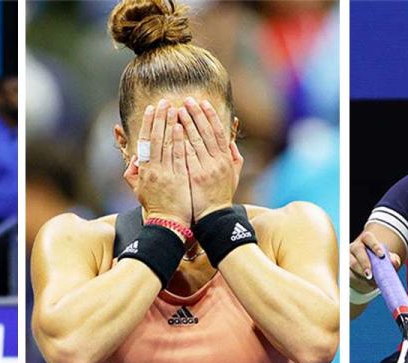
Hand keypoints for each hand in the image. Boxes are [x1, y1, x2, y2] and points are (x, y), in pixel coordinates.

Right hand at [124, 99, 191, 226]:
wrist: (168, 224)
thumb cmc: (156, 207)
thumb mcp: (139, 191)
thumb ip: (133, 174)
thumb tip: (134, 159)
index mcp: (144, 171)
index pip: (145, 142)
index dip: (148, 124)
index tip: (152, 109)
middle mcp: (153, 169)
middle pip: (155, 138)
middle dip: (159, 118)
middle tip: (164, 101)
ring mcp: (165, 173)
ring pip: (166, 144)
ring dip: (169, 124)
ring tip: (174, 108)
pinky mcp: (178, 178)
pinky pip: (177, 155)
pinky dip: (177, 140)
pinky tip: (180, 127)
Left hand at [179, 97, 242, 221]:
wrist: (214, 217)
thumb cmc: (221, 196)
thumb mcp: (233, 176)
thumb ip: (234, 159)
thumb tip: (231, 143)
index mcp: (226, 159)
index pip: (218, 131)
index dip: (210, 115)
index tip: (203, 102)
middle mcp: (218, 161)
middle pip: (207, 132)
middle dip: (197, 114)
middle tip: (187, 100)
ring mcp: (207, 168)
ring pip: (196, 140)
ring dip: (186, 124)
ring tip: (177, 110)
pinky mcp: (195, 176)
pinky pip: (187, 155)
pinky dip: (181, 141)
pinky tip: (173, 130)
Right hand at [349, 230, 400, 292]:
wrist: (369, 274)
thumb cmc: (379, 263)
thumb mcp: (388, 260)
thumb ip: (393, 259)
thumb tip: (394, 261)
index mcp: (366, 240)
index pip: (368, 237)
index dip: (374, 245)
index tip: (381, 255)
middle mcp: (355, 246)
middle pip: (358, 249)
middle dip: (365, 262)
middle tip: (371, 273)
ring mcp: (348, 256)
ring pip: (351, 262)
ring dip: (360, 271)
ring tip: (368, 279)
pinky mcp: (344, 267)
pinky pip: (347, 272)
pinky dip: (355, 278)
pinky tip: (362, 282)